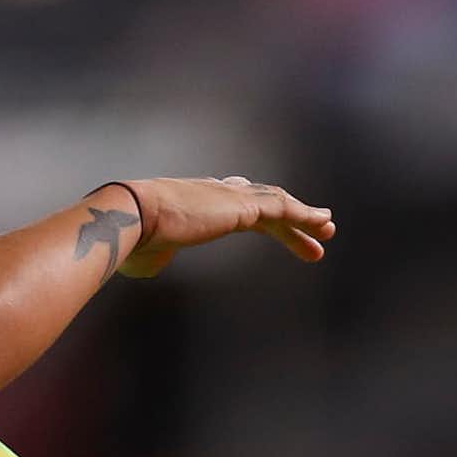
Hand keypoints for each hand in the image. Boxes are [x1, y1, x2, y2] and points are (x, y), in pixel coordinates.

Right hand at [115, 176, 335, 276]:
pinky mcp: (243, 206)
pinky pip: (283, 209)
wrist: (130, 218)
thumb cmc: (130, 239)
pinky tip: (322, 224)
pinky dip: (304, 216)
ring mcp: (229, 197)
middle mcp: (213, 193)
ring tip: (326, 231)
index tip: (265, 221)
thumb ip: (156, 256)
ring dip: (303, 219)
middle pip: (260, 203)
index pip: (229, 202)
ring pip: (276, 204)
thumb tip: (153, 263)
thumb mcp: (145, 254)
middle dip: (285, 220)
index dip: (252, 214)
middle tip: (310, 234)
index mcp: (191, 202)